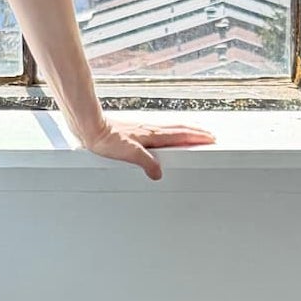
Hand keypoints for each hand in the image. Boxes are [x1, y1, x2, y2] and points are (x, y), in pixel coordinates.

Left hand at [78, 117, 217, 181]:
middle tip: (209, 134)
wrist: (90, 127)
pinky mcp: (134, 129)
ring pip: (170, 128)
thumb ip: (146, 163)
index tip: (211, 138)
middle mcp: (150, 129)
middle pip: (179, 129)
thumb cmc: (105, 139)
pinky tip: (163, 135)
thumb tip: (159, 174)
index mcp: (152, 135)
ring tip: (193, 132)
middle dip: (196, 132)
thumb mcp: (129, 154)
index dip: (197, 137)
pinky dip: (169, 131)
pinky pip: (159, 129)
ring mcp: (142, 128)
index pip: (181, 135)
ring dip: (184, 130)